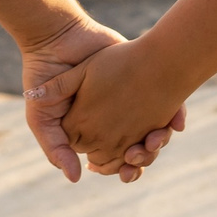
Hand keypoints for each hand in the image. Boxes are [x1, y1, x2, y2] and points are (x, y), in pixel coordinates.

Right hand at [31, 36, 189, 176]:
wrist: (56, 37)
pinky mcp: (144, 79)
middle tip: (139, 155)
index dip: (126, 170)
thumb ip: (55, 148)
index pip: (117, 161)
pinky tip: (175, 123)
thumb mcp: (41, 118)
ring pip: (157, 132)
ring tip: (153, 140)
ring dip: (160, 141)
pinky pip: (168, 104)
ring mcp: (132, 99)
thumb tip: (76, 178)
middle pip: (141, 150)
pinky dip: (176, 117)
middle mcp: (115, 118)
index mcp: (93, 131)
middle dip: (146, 157)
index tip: (127, 171)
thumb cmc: (44, 77)